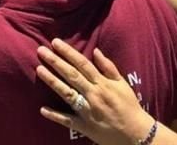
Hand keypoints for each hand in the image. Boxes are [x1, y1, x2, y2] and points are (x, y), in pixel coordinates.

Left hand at [36, 39, 155, 144]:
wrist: (137, 134)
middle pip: (71, 75)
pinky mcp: (85, 126)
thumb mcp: (123, 84)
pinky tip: (42, 109)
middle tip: (41, 50)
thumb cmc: (130, 106)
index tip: (55, 42)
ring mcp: (88, 111)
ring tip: (39, 70)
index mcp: (102, 84)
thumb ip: (109, 68)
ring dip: (52, 81)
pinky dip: (55, 115)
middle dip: (55, 62)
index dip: (68, 52)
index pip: (82, 64)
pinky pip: (68, 121)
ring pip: (67, 94)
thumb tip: (96, 51)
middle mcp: (93, 95)